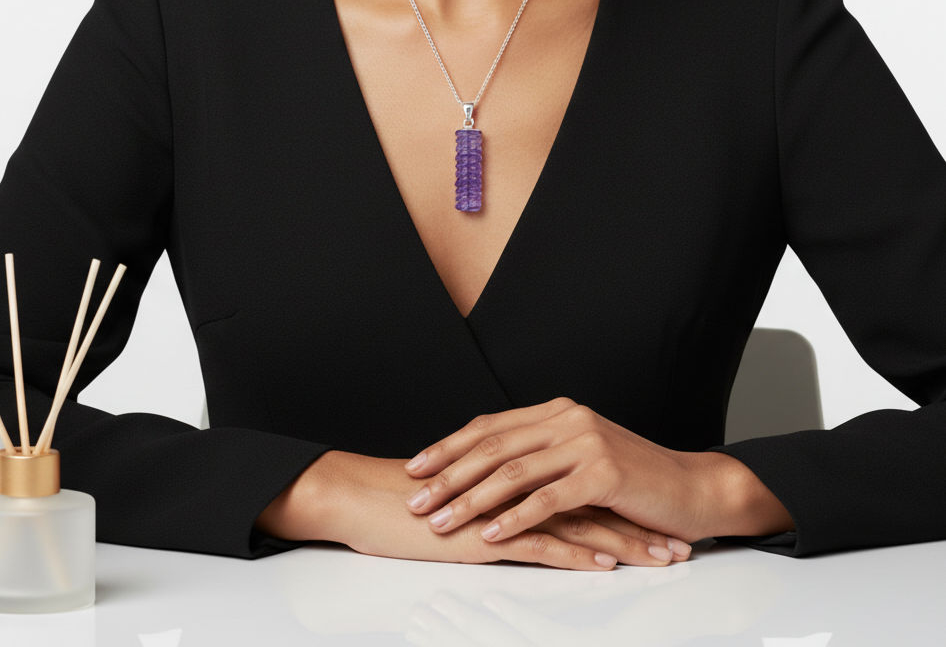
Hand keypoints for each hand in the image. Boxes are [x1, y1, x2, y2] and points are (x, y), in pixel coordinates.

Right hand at [257, 450, 684, 569]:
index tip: (655, 518)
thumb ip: (496, 498)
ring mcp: (503, 506)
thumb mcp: (462, 497)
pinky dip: (577, 554)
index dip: (619, 501)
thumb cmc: (406, 500)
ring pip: (577, 522)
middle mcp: (515, 483)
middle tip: (677, 540)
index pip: (578, 485)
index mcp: (513, 473)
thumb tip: (526, 510)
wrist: (362, 497)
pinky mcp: (485, 531)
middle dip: (637, 523)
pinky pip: (541, 543)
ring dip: (623, 542)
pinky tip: (606, 564)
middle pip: (591, 502)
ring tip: (662, 557)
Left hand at [403, 398, 793, 548]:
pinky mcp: (603, 474)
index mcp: (558, 411)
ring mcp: (586, 443)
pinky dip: (514, 518)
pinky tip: (490, 534)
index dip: (449, 446)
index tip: (415, 467)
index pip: (490, 426)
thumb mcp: (581, 455)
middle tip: (415, 499)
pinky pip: (547, 499)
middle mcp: (568, 419)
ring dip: (472, 499)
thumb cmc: (633, 479)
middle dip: (449, 475)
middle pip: (494, 446)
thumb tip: (488, 467)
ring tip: (441, 520)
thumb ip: (541, 453)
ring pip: (514, 472)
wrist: (692, 489)